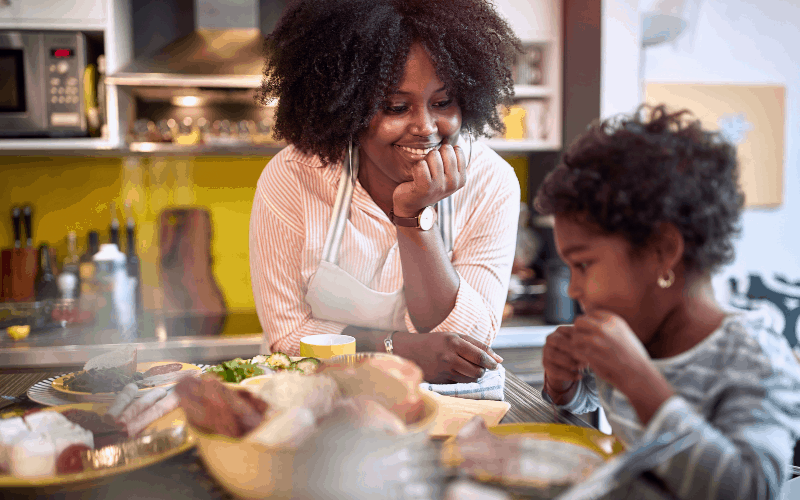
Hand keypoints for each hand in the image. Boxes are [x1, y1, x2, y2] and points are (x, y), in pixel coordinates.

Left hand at [392, 138, 466, 216]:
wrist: (413, 207)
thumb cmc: (429, 185)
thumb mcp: (445, 174)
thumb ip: (451, 159)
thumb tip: (449, 139)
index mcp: (461, 178)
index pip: (457, 150)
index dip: (444, 153)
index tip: (439, 166)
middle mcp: (453, 182)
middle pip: (446, 149)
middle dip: (434, 155)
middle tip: (429, 170)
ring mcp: (440, 186)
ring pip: (433, 155)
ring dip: (424, 161)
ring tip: (423, 174)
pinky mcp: (425, 187)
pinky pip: (421, 164)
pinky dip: (415, 167)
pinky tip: (416, 177)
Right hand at [393, 331, 502, 383]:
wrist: (409, 351)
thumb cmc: (435, 342)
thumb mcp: (455, 337)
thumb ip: (477, 346)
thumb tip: (500, 360)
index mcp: (454, 342)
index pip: (479, 356)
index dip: (491, 362)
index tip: (496, 365)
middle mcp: (449, 357)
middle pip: (477, 371)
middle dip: (483, 370)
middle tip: (480, 366)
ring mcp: (444, 371)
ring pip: (470, 379)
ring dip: (474, 376)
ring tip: (468, 368)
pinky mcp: (440, 381)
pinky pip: (460, 384)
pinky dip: (464, 381)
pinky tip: (458, 374)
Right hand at [542, 325, 586, 393]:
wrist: (569, 363)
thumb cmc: (579, 349)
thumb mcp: (583, 343)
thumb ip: (586, 340)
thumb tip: (596, 342)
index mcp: (560, 330)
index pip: (568, 332)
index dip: (580, 341)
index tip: (591, 349)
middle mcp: (550, 338)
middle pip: (559, 342)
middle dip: (573, 351)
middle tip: (586, 359)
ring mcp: (546, 351)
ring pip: (553, 356)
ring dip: (569, 363)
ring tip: (583, 367)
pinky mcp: (545, 363)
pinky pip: (553, 370)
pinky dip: (568, 375)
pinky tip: (579, 376)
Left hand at [569, 310, 675, 424]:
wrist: (639, 373)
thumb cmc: (632, 355)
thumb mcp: (624, 332)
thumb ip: (609, 325)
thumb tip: (592, 320)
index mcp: (613, 319)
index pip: (590, 313)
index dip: (587, 323)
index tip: (589, 333)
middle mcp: (605, 326)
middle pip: (579, 321)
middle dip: (578, 331)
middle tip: (582, 341)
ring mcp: (599, 340)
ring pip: (575, 336)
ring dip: (576, 345)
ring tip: (582, 352)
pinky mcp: (594, 354)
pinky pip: (577, 351)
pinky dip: (578, 356)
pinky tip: (584, 361)